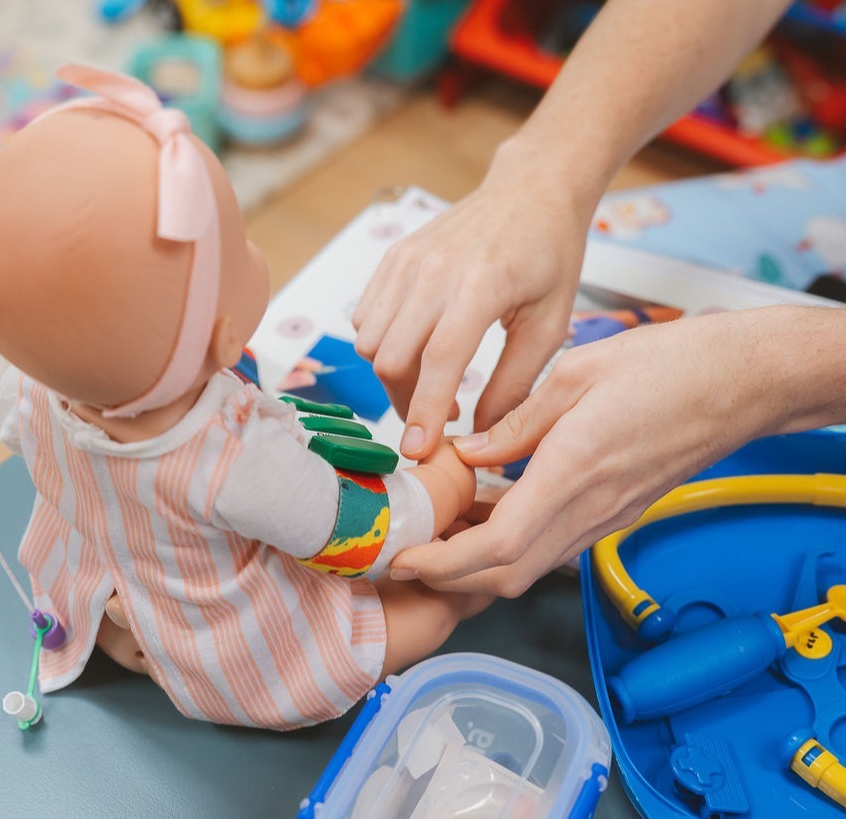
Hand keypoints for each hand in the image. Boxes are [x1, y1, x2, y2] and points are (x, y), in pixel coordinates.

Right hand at [353, 139, 593, 460]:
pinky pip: (366, 318)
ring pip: (371, 341)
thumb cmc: (550, 257)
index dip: (423, 411)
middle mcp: (434, 269)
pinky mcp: (393, 257)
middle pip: (391, 358)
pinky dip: (383, 345)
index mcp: (482, 284)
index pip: (439, 360)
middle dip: (406, 401)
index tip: (418, 450)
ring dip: (393, 375)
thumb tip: (484, 436)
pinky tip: (418, 348)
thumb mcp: (550, 325)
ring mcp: (407, 260)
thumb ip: (515, 385)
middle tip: (438, 417)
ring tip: (432, 383)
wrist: (531, 190)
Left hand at [389, 309, 792, 596]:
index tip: (405, 560)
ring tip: (439, 536)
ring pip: (532, 565)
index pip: (498, 545)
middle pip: (510, 574)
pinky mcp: (617, 512)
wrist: (740, 381)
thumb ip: (515, 424)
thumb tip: (469, 455)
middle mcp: (591, 507)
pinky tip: (489, 515)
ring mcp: (608, 516)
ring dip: (480, 567)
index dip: (444, 562)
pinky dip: (513, 546)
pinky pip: (555, 544)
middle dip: (452, 578)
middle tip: (409, 558)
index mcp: (573, 471)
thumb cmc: (668, 366)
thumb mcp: (574, 375)